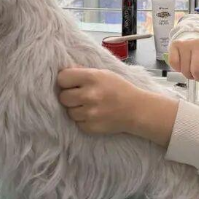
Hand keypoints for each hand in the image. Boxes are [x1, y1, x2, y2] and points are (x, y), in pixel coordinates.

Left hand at [56, 67, 177, 145]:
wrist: (136, 110)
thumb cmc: (120, 88)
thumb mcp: (104, 74)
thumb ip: (83, 72)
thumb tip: (64, 71)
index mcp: (91, 78)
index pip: (62, 78)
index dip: (66, 81)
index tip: (72, 83)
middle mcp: (89, 95)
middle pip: (63, 97)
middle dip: (70, 96)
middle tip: (81, 95)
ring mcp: (90, 113)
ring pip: (69, 111)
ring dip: (77, 109)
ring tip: (90, 106)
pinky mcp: (91, 127)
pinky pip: (77, 123)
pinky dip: (83, 120)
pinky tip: (94, 115)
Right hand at [168, 38, 198, 81]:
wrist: (193, 38)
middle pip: (196, 70)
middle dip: (197, 77)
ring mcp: (186, 43)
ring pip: (185, 69)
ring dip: (188, 74)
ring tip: (191, 71)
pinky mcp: (175, 44)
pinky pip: (174, 64)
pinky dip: (178, 69)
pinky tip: (183, 65)